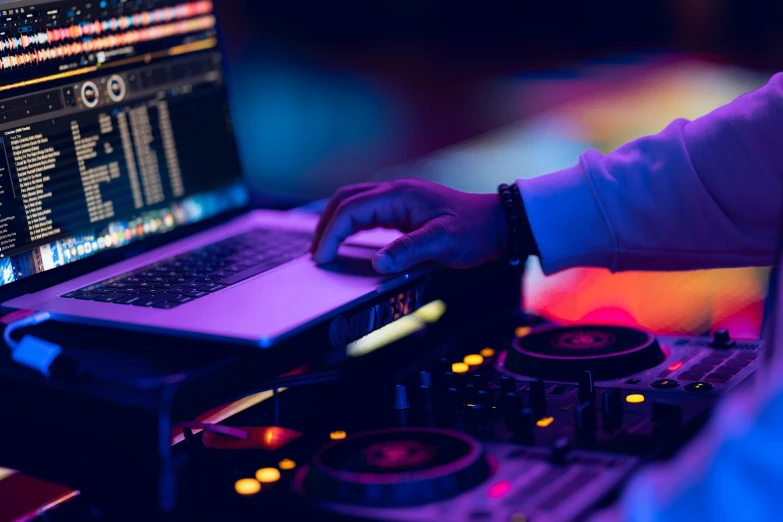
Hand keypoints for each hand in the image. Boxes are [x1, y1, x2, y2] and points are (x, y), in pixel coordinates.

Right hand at [311, 179, 507, 273]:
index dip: (331, 233)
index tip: (322, 257)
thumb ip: (409, 250)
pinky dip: (351, 225)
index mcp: (399, 195)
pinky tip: (348, 241)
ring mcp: (399, 199)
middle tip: (317, 253)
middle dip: (325, 225)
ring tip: (325, 248)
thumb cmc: (474, 232)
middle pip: (346, 200)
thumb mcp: (443, 242)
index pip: (351, 209)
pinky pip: (368, 212)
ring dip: (336, 223)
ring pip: (355, 203)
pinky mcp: (404, 209)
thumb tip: (378, 263)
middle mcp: (395, 192)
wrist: (498, 224)